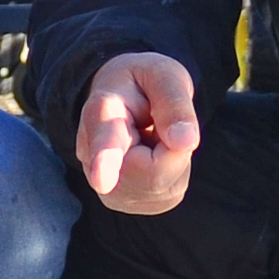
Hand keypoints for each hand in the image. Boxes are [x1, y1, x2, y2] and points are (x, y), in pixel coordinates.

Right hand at [72, 51, 200, 216]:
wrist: (122, 98)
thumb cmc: (144, 84)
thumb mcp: (164, 76)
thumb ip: (174, 104)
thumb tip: (186, 143)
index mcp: (101, 113)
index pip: (104, 140)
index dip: (104, 163)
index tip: (103, 182)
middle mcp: (92, 156)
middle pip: (152, 174)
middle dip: (173, 151)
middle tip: (160, 123)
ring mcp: (104, 186)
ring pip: (162, 186)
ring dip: (172, 162)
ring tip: (153, 137)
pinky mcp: (123, 201)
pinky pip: (166, 195)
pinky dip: (171, 175)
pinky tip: (153, 156)